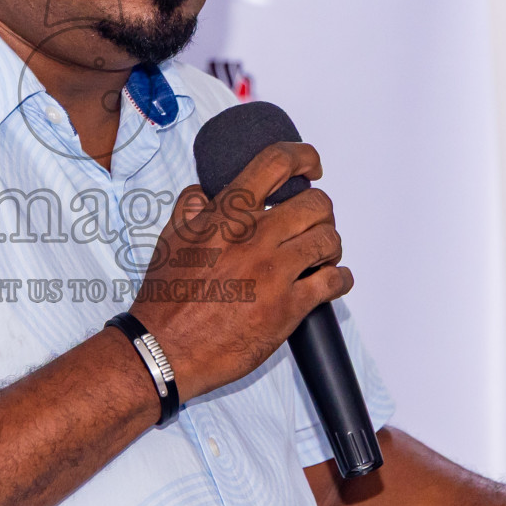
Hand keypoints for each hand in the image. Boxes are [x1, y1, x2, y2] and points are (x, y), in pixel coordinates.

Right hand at [130, 141, 351, 400]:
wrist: (166, 348)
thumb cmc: (166, 299)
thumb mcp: (169, 240)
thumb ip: (191, 209)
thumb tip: (204, 192)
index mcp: (226, 216)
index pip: (275, 164)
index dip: (302, 157)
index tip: (310, 165)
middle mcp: (254, 238)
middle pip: (316, 204)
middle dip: (320, 212)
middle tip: (313, 223)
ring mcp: (275, 272)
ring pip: (329, 239)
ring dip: (330, 244)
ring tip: (321, 254)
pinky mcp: (289, 307)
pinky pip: (334, 281)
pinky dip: (340, 278)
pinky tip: (332, 280)